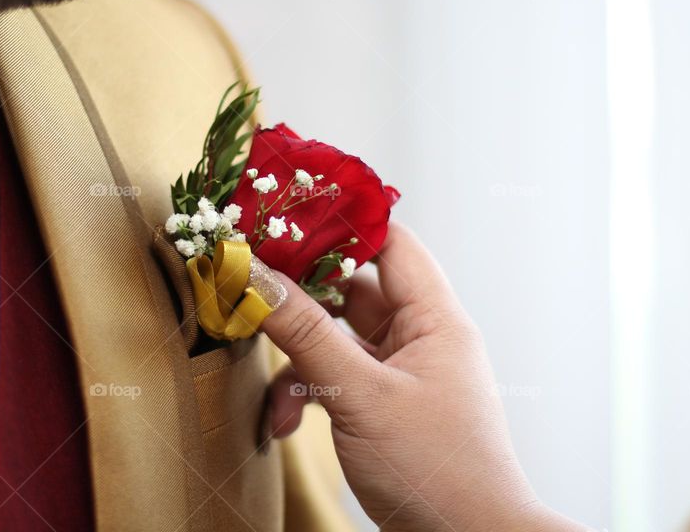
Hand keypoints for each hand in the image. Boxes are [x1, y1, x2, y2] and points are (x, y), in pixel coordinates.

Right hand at [261, 223, 587, 531]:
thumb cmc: (436, 472)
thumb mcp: (360, 397)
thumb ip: (305, 335)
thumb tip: (257, 276)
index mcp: (434, 320)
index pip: (391, 243)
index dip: (342, 225)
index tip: (285, 217)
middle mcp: (419, 338)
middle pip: (352, 289)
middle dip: (302, 296)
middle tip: (253, 287)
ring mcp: (399, 374)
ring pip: (336, 340)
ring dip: (297, 359)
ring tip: (271, 383)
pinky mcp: (381, 407)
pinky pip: (335, 380)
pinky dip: (306, 395)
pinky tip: (287, 424)